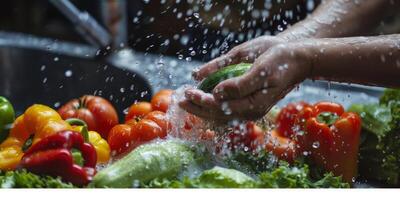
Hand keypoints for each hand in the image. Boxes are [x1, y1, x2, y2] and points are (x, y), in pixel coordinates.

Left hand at [179, 43, 312, 121]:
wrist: (298, 61)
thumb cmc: (280, 61)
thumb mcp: (261, 69)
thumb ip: (240, 84)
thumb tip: (217, 92)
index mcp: (253, 105)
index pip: (221, 107)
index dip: (202, 101)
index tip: (188, 91)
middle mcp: (251, 112)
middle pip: (217, 115)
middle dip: (197, 107)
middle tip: (179, 98)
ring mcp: (250, 110)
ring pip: (220, 115)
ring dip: (201, 109)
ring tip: (185, 102)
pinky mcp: (249, 105)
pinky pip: (226, 112)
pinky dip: (211, 108)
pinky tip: (201, 103)